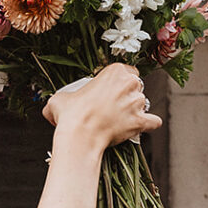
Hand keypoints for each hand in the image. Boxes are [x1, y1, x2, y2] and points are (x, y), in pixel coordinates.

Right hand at [43, 64, 160, 148]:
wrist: (79, 137)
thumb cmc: (71, 116)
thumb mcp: (60, 99)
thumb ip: (64, 97)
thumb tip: (55, 105)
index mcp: (114, 71)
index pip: (127, 71)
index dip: (119, 83)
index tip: (111, 92)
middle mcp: (129, 83)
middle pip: (136, 86)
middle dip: (127, 96)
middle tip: (114, 107)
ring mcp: (137, 102)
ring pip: (143, 104)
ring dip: (134, 111)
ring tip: (120, 120)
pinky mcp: (140, 121)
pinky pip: (153, 121)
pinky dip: (149, 124)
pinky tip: (141, 126)